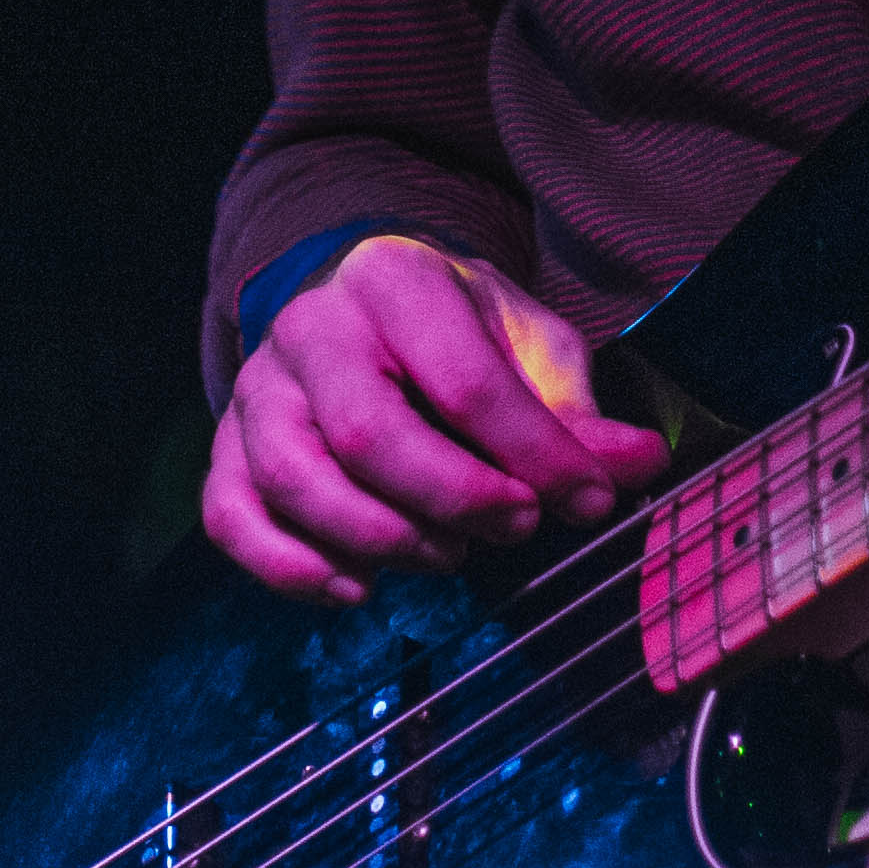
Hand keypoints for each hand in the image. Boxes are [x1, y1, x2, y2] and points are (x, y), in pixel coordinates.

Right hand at [201, 232, 668, 603]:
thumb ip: (576, 410)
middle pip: (366, 433)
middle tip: (518, 527)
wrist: (362, 306)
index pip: (463, 379)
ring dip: (381, 540)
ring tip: (448, 554)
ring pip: (293, 479)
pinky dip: (291, 569)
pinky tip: (358, 587)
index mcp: (395, 279)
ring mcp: (258, 388)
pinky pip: (232, 518)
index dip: (533, 454)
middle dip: (454, 498)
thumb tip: (641, 465)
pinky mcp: (227, 447)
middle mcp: (311, 327)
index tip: (590, 501)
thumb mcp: (526, 344)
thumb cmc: (456, 331)